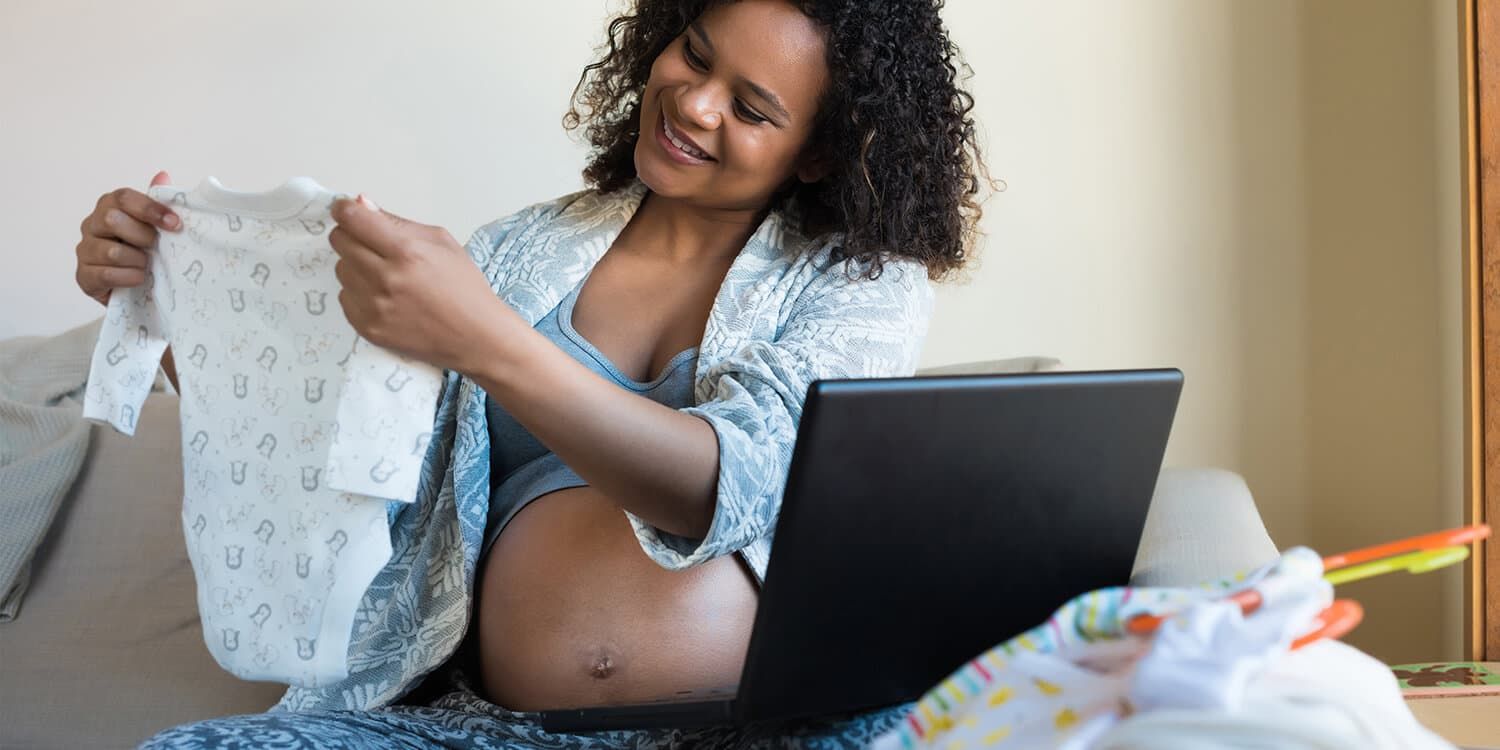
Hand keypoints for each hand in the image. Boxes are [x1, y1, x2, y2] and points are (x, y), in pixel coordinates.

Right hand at [75, 170, 180, 305]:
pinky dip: (129, 277)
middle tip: (156, 246)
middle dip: (142, 235)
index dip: (150, 209)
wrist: (135, 287)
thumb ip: (158, 202)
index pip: (123, 197)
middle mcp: (91, 225)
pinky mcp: (83, 276)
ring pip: (111, 251)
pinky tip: (139, 277)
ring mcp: (85, 250)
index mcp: (109, 206)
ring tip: (147, 265)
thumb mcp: (156, 227)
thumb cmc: (144, 250)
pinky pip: (105, 274)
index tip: (175, 223)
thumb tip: (162, 175)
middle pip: (112, 219)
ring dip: (137, 260)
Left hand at [328, 195, 512, 373]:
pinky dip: (359, 292)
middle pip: (340, 242)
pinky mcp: (368, 328)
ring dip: (355, 266)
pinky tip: (384, 296)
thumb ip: (398, 222)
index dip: (343, 209)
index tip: (344, 209)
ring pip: (341, 269)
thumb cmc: (464, 287)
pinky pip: (345, 297)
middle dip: (351, 235)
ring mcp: (374, 306)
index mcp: (407, 251)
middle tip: (371, 243)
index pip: (353, 220)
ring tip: (384, 274)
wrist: (476, 336)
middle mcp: (386, 278)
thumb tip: (360, 204)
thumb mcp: (441, 242)